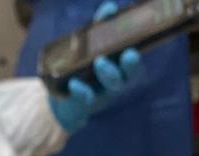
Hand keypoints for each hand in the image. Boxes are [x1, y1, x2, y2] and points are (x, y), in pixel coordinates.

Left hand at [48, 2, 143, 133]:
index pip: (133, 64)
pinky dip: (81, 91)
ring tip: (100, 61)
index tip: (131, 52)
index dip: (134, 59)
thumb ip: (101, 27)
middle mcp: (116, 82)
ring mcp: (102, 93)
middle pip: (128, 77)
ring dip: (109, 73)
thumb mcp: (93, 46)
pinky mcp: (85, 103)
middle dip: (129, 66)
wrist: (64, 96)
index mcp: (121, 68)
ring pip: (112, 85)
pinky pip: (86, 98)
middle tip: (126, 54)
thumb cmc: (85, 67)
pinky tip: (74, 83)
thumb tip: (110, 7)